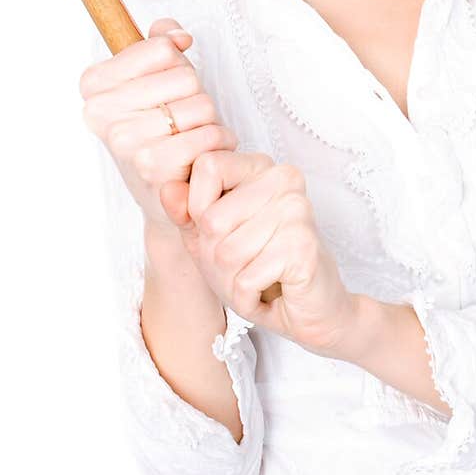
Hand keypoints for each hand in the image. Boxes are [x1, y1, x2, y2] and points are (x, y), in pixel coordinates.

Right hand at [79, 17, 237, 232]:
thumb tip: (177, 35)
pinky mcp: (151, 166)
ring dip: (208, 122)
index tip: (163, 90)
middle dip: (195, 97)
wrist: (164, 196)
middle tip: (180, 121)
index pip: (160, 48)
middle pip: (185, 76)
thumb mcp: (157, 80)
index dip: (176, 66)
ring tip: (189, 138)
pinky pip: (208, 135)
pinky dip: (218, 142)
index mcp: (94, 85)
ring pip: (200, 104)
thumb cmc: (161, 132)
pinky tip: (201, 155)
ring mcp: (123, 140)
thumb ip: (161, 44)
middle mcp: (100, 112)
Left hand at [160, 149, 358, 355]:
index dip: (198, 207)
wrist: (309, 307)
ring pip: (227, 253)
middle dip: (215, 256)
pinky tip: (269, 291)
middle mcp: (284, 179)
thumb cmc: (260, 268)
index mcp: (262, 167)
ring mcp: (297, 210)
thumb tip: (166, 189)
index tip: (221, 228)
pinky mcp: (304, 246)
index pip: (207, 166)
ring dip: (232, 281)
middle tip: (243, 264)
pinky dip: (248, 296)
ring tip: (257, 277)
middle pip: (212, 220)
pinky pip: (247, 278)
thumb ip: (186, 211)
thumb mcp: (210, 238)